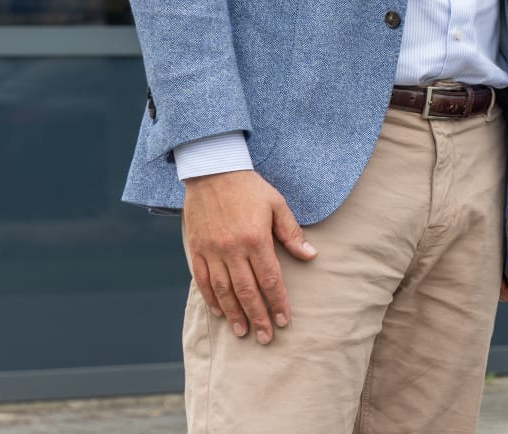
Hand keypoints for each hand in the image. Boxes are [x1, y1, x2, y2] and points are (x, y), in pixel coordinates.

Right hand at [182, 168, 317, 343]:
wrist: (212, 170)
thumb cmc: (250, 187)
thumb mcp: (277, 204)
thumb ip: (292, 232)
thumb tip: (311, 255)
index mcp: (255, 238)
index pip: (269, 279)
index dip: (278, 302)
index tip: (284, 321)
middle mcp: (232, 249)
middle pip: (247, 291)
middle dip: (258, 317)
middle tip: (265, 338)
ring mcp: (211, 251)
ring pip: (223, 291)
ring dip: (234, 314)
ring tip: (243, 331)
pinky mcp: (196, 249)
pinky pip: (202, 280)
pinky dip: (211, 299)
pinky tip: (220, 312)